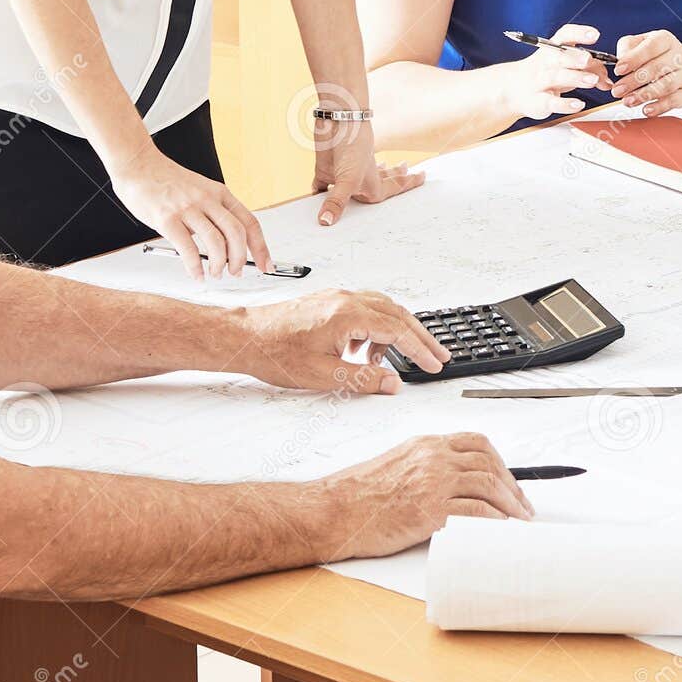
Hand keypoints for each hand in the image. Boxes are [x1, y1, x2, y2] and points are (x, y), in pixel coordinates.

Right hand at [111, 152, 271, 280]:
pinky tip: (196, 273)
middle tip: (236, 272)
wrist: (137, 163)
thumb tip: (226, 245)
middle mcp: (208, 200)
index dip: (261, 247)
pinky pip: (187, 247)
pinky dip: (195, 266)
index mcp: (220, 193)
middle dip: (241, 259)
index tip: (265, 264)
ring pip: (216, 242)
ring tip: (215, 273)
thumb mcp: (200, 190)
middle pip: (237, 234)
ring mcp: (188, 208)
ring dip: (219, 264)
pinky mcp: (167, 218)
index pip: (250, 223)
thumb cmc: (166, 181)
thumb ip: (214, 213)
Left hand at [237, 289, 449, 392]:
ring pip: (384, 309)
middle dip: (420, 337)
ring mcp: (338, 298)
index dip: (420, 350)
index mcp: (348, 315)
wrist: (244, 337)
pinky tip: (365, 348)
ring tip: (392, 359)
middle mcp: (346, 300)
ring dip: (397, 332)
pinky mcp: (329, 301)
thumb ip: (363, 378)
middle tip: (437, 355)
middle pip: (398, 314)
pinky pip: (366, 308)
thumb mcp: (322, 374)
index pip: (398, 331)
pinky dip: (377, 326)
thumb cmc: (275, 351)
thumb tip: (392, 383)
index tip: (434, 363)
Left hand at [313, 119, 424, 227]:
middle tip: (409, 172)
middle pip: (381, 182)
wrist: (336, 124)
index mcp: (372, 186)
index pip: (395, 188)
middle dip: (396, 178)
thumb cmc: (351, 148)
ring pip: (357, 184)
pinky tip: (319, 196)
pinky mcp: (325, 170)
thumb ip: (337, 202)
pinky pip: (322, 185)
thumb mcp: (348, 180)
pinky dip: (320, 192)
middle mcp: (360, 181)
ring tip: (377, 175)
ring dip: (363, 186)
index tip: (423, 176)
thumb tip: (327, 222)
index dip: (409, 183)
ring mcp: (343, 175)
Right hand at [313, 433, 533, 561]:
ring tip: (518, 521)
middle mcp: (433, 458)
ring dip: (510, 505)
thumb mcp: (397, 464)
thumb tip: (455, 482)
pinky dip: (495, 520)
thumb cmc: (358, 495)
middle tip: (522, 505)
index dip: (501, 462)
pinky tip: (501, 528)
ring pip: (488, 484)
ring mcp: (432, 482)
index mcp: (426, 445)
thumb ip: (426, 466)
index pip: (477, 443)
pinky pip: (475, 511)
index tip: (511, 481)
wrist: (333, 511)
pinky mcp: (429, 509)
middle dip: (513, 485)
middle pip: (489, 463)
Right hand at [498, 23, 611, 122]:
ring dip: (576, 78)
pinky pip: (552, 102)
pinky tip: (579, 104)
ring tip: (593, 81)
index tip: (594, 35)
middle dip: (575, 57)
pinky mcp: (539, 101)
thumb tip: (608, 79)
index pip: (565, 35)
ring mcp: (541, 81)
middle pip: (560, 56)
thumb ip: (590, 69)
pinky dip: (566, 104)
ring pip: (557, 77)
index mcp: (553, 49)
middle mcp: (546, 62)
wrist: (513, 90)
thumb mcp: (566, 66)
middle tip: (589, 59)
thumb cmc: (547, 74)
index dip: (579, 33)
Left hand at [612, 30, 681, 116]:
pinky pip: (674, 101)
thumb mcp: (644, 44)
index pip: (651, 47)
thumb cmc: (661, 56)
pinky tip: (646, 110)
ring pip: (666, 85)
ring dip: (644, 95)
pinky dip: (659, 107)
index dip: (634, 58)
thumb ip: (628, 47)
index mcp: (665, 40)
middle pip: (657, 68)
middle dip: (634, 81)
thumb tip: (619, 60)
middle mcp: (678, 56)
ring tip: (628, 101)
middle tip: (618, 90)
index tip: (618, 70)